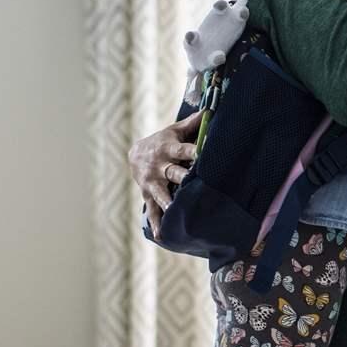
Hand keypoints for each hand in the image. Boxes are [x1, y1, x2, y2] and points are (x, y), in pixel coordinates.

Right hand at [128, 111, 202, 235]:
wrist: (135, 154)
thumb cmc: (163, 141)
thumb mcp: (175, 130)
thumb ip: (193, 124)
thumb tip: (211, 110)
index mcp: (169, 149)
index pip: (184, 150)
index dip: (194, 152)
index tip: (205, 155)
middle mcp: (160, 166)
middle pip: (174, 173)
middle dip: (183, 178)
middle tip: (193, 184)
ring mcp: (152, 182)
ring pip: (161, 193)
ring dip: (168, 202)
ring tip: (175, 212)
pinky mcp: (148, 195)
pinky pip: (152, 211)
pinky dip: (157, 223)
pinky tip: (162, 235)